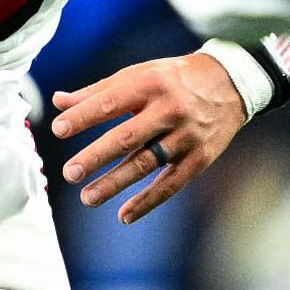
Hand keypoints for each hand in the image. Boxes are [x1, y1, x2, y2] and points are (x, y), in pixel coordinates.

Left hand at [51, 51, 249, 223]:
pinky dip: (148, 202)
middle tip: (70, 172)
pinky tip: (124, 215)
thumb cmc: (174, 79)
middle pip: (127, 137)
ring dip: (115, 183)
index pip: (110, 102)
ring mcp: (186, 136)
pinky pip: (171, 184)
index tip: (58, 129)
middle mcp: (169, 109)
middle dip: (96, 156)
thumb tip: (59, 102)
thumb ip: (99, 91)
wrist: (230, 83)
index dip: (84, 117)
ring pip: (146, 164)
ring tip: (87, 197)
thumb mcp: (140, 74)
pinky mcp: (199, 158)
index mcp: (150, 83)